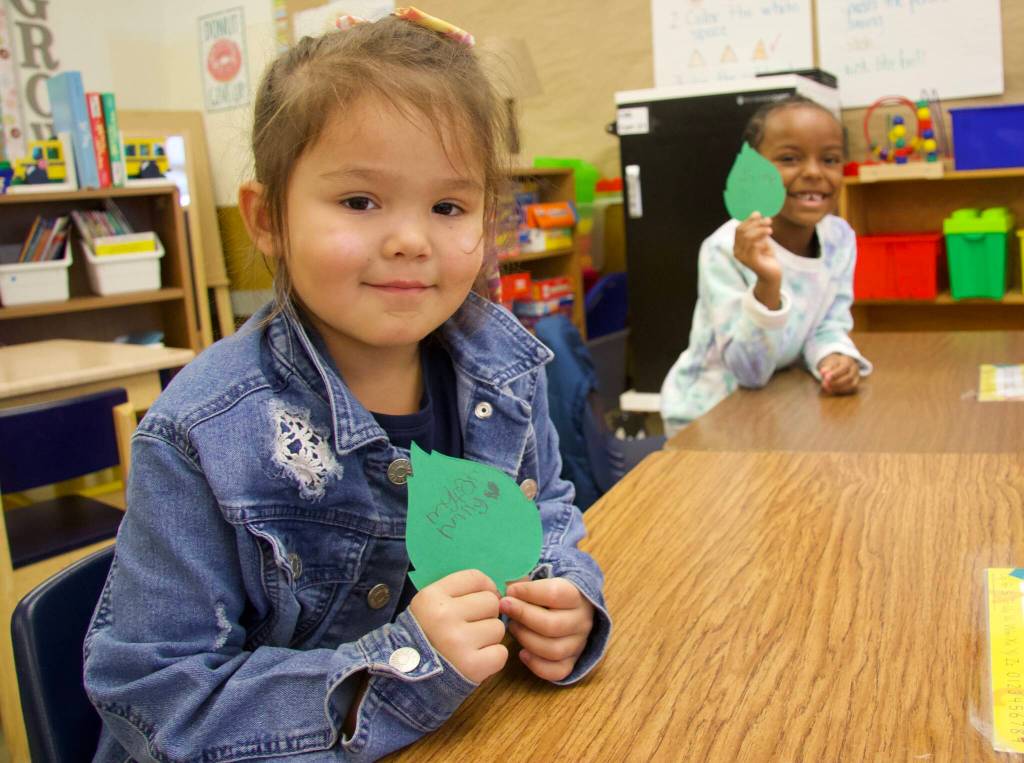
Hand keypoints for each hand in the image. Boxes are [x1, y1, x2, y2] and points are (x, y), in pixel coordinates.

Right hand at [409, 569, 507, 683]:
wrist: (408, 680)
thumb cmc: (425, 637)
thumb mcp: (429, 605)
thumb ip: (458, 592)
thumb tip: (497, 591)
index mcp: (432, 597)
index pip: (475, 578)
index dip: (485, 587)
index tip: (479, 600)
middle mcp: (445, 616)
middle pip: (491, 601)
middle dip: (486, 614)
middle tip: (470, 627)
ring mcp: (459, 642)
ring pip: (498, 627)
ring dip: (489, 637)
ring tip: (470, 645)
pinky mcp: (473, 666)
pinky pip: (501, 652)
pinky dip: (492, 657)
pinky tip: (475, 660)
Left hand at [500, 578, 594, 681]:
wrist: (573, 609)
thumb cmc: (549, 593)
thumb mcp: (542, 580)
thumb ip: (525, 581)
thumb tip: (505, 588)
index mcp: (577, 596)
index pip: (555, 594)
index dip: (528, 592)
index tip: (510, 590)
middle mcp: (583, 621)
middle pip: (552, 625)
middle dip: (523, 616)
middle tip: (505, 607)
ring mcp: (579, 644)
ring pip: (553, 650)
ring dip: (526, 639)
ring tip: (512, 627)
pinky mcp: (572, 662)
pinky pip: (557, 671)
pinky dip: (537, 665)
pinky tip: (522, 653)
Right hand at [734, 212, 781, 307]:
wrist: (772, 274)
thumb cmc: (766, 256)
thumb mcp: (761, 240)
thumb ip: (758, 230)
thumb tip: (756, 213)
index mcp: (737, 245)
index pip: (739, 229)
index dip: (748, 220)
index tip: (759, 214)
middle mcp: (737, 251)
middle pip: (742, 232)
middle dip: (756, 223)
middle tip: (768, 220)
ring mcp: (743, 258)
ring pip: (748, 237)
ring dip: (760, 230)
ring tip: (770, 229)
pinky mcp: (751, 262)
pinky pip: (754, 247)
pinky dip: (762, 240)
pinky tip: (768, 240)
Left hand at [818, 353, 859, 394]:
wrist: (842, 365)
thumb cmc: (834, 364)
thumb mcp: (829, 363)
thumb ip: (826, 367)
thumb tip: (822, 372)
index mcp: (848, 362)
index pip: (844, 368)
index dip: (835, 374)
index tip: (826, 377)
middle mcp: (855, 369)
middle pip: (849, 378)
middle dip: (836, 382)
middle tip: (825, 384)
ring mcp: (857, 377)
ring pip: (851, 385)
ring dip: (838, 388)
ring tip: (827, 388)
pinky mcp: (855, 384)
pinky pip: (850, 390)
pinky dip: (840, 390)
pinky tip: (831, 390)